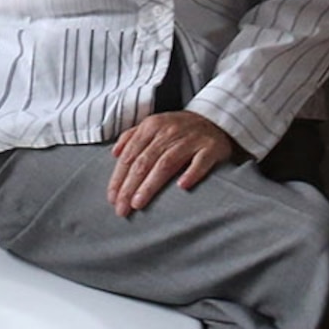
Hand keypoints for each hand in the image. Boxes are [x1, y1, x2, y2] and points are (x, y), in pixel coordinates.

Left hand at [107, 110, 236, 214]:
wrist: (216, 120)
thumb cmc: (180, 128)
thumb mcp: (154, 125)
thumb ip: (132, 136)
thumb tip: (114, 154)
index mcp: (152, 126)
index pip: (130, 155)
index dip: (119, 177)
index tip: (112, 199)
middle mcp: (169, 131)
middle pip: (144, 161)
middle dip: (129, 186)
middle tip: (121, 208)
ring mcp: (191, 139)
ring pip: (166, 163)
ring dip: (150, 184)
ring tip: (138, 203)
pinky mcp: (211, 148)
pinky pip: (200, 162)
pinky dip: (191, 173)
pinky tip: (182, 187)